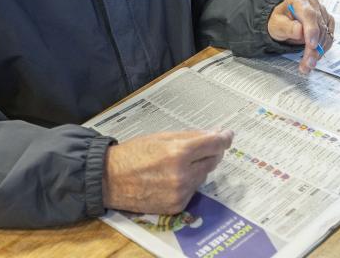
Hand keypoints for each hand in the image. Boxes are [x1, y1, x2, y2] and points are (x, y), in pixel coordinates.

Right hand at [102, 129, 233, 213]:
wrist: (111, 179)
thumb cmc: (133, 153)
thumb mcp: (160, 136)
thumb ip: (189, 136)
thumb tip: (213, 134)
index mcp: (178, 152)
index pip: (213, 144)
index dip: (223, 138)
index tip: (227, 135)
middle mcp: (183, 174)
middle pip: (213, 160)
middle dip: (210, 151)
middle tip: (204, 145)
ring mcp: (181, 192)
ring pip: (203, 175)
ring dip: (198, 166)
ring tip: (179, 161)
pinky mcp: (177, 205)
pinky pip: (193, 189)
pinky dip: (189, 181)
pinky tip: (172, 176)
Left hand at [268, 0, 334, 73]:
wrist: (283, 21)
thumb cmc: (279, 20)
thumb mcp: (276, 24)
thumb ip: (287, 27)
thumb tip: (300, 30)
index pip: (309, 14)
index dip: (311, 30)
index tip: (311, 45)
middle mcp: (313, 4)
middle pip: (318, 27)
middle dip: (313, 48)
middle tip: (307, 63)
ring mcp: (322, 13)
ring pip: (326, 35)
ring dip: (318, 52)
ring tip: (307, 64)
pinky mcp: (328, 23)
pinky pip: (329, 38)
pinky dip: (322, 50)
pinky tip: (314, 57)